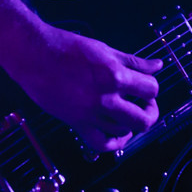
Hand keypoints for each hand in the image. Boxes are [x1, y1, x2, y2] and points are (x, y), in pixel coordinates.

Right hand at [3, 21, 163, 152]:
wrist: (34, 56)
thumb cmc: (66, 47)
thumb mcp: (105, 50)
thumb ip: (133, 61)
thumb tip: (157, 65)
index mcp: (115, 75)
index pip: (151, 89)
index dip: (152, 88)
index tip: (146, 86)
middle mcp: (105, 98)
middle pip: (144, 119)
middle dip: (150, 112)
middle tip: (145, 105)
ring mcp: (91, 113)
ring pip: (125, 131)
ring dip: (132, 125)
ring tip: (128, 114)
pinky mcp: (77, 123)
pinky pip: (101, 144)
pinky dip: (114, 143)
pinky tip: (118, 134)